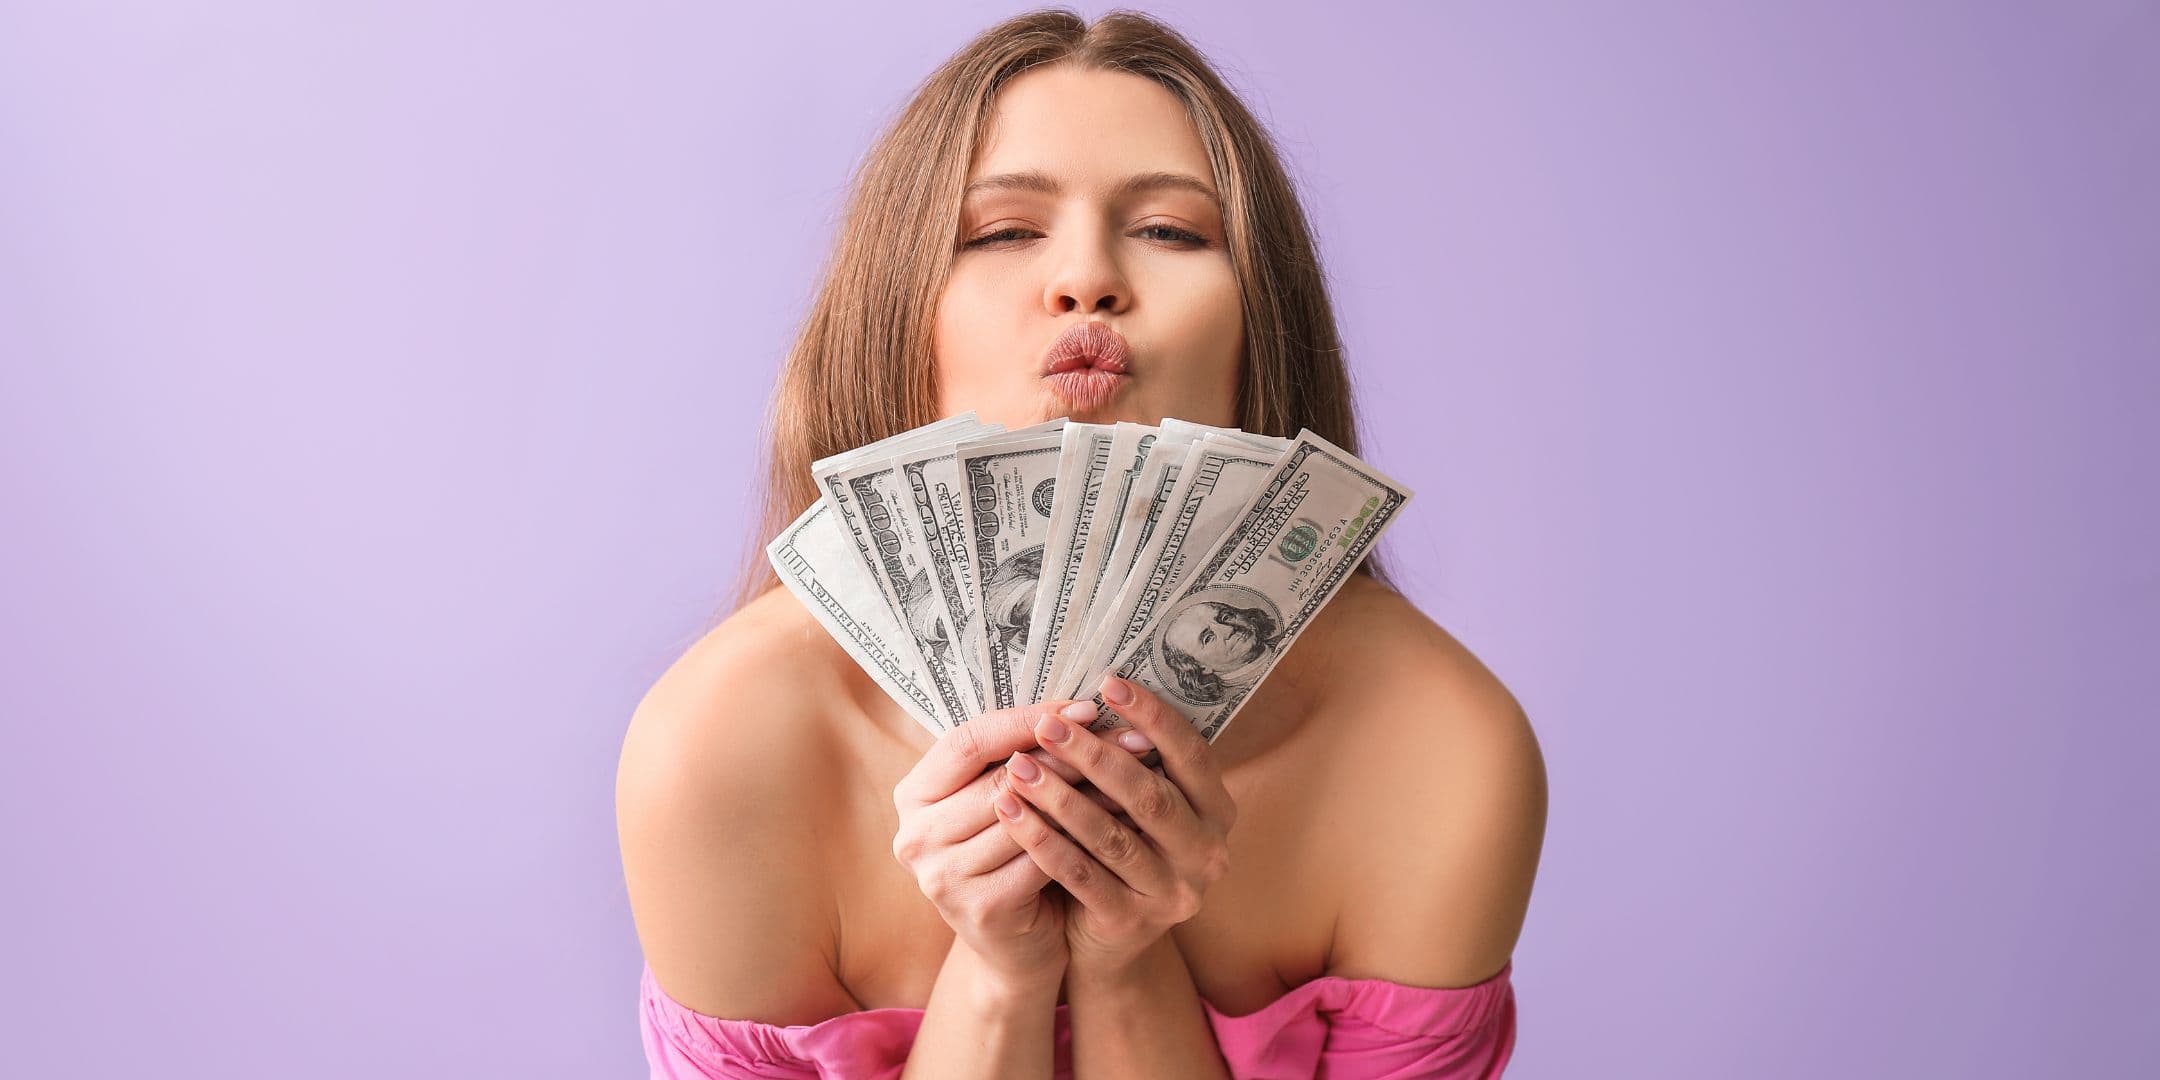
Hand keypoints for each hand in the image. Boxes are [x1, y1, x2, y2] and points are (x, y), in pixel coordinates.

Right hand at [891, 701, 1154, 987]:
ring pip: (1027, 818)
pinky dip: (1086, 838)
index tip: (1087, 707)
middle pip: (1002, 777)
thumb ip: (1020, 759)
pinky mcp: (979, 910)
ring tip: (1135, 775)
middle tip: (1128, 739)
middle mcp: (916, 835)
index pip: (969, 739)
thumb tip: (1082, 709)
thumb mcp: (1002, 804)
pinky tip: (1126, 823)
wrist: (1014, 952)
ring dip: (1086, 795)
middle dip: (1070, 755)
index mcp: (913, 795)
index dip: (1028, 719)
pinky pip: (1043, 861)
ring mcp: (942, 876)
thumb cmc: (1012, 860)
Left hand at [991, 674, 1237, 972]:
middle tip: (1048, 725)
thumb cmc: (1119, 847)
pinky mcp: (1132, 923)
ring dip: (1061, 797)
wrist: (1104, 940)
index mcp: (1216, 810)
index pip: (1190, 754)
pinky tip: (1011, 814)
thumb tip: (1090, 691)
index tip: (1107, 683)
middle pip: (1149, 795)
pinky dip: (1043, 842)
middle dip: (1094, 755)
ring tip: (1017, 767)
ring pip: (1111, 836)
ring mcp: (1173, 893)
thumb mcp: (1137, 804)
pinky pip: (1082, 876)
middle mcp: (1207, 853)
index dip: (1152, 717)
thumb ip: (1130, 759)